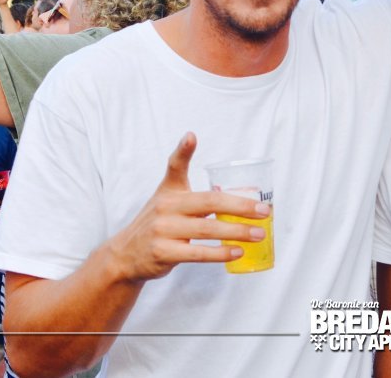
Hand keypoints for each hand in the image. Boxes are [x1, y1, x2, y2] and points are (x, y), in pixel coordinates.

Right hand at [107, 133, 268, 282]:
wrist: (126, 256)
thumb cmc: (158, 224)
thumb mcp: (168, 200)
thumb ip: (196, 193)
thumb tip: (236, 192)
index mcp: (169, 191)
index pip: (175, 166)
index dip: (183, 150)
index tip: (191, 136)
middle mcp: (165, 207)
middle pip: (209, 202)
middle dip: (240, 206)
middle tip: (264, 212)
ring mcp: (163, 230)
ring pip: (208, 229)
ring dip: (237, 231)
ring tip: (259, 234)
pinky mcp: (163, 253)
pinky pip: (198, 253)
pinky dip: (220, 253)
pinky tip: (237, 251)